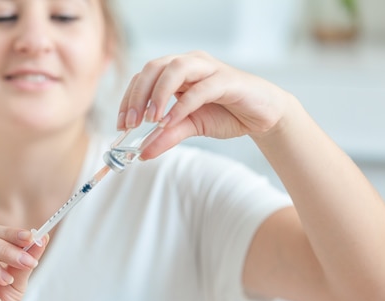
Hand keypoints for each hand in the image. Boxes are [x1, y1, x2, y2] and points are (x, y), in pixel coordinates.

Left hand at [117, 51, 290, 158]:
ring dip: (158, 94)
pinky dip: (182, 105)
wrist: (263, 116)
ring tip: (151, 120)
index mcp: (176, 71)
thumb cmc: (225, 114)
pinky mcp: (228, 80)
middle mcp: (190, 63)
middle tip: (131, 124)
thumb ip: (165, 137)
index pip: (143, 77)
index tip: (121, 125)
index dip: (128, 99)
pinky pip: (200, 88)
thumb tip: (142, 153)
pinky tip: (171, 122)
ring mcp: (209, 68)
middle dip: (138, 95)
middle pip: (154, 67)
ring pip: (176, 68)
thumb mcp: (189, 128)